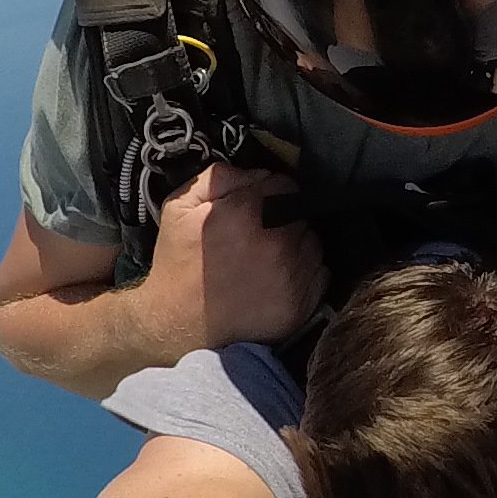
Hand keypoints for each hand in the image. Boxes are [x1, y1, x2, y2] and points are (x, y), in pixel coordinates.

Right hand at [140, 161, 324, 355]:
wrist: (176, 324)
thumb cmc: (177, 264)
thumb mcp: (179, 207)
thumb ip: (219, 177)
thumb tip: (258, 173)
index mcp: (249, 212)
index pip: (286, 185)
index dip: (272, 193)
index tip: (258, 207)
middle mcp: (278, 242)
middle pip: (301, 213)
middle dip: (284, 219)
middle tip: (259, 236)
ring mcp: (293, 275)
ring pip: (313, 242)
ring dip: (297, 245)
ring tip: (267, 259)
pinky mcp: (302, 304)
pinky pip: (320, 273)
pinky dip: (306, 272)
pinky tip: (278, 279)